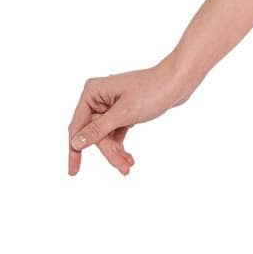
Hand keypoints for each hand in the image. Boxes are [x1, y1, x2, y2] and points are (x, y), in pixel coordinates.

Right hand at [67, 60, 188, 176]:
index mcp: (92, 92)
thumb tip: (76, 142)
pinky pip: (115, 133)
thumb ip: (98, 129)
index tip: (74, 172)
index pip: (77, 126)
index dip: (75, 150)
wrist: (178, 82)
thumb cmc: (153, 91)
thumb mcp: (124, 114)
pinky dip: (121, 146)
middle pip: (94, 134)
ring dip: (116, 152)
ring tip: (129, 166)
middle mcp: (98, 98)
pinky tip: (129, 159)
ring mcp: (110, 105)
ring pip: (105, 136)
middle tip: (124, 170)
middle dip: (108, 153)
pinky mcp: (123, 112)